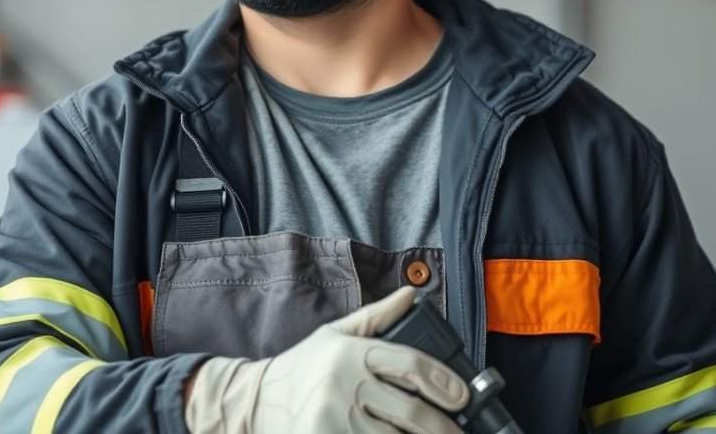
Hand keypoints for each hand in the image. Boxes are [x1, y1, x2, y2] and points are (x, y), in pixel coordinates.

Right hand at [186, 287, 469, 432]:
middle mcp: (344, 387)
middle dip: (443, 427)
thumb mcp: (335, 334)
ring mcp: (333, 421)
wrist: (253, 402)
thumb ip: (377, 317)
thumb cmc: (300, 368)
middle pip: (411, 412)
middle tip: (460, 432)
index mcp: (351, 354)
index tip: (463, 396)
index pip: (410, 364)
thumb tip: (411, 294)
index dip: (444, 381)